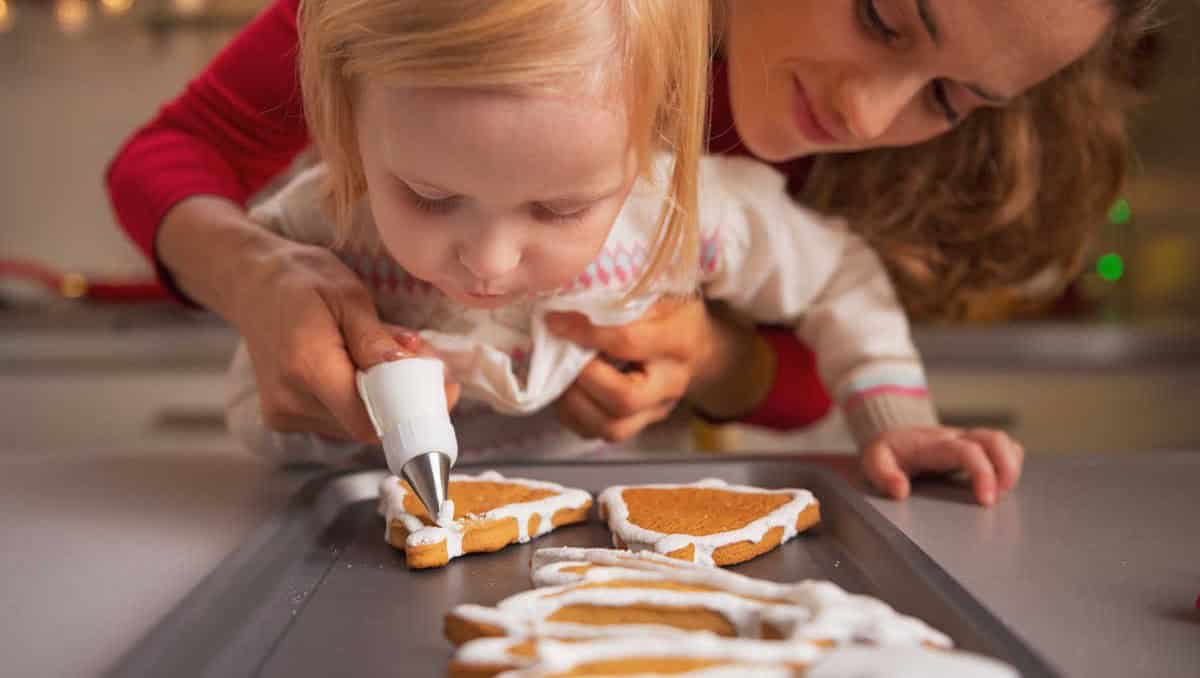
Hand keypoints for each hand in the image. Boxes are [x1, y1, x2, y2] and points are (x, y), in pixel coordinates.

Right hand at [158, 197, 457, 442]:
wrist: (250, 283)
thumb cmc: (302, 280)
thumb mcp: (348, 295)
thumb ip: (376, 340)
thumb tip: (408, 374)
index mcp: (307, 366)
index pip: (368, 421)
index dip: (410, 413)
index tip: (440, 389)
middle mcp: (290, 400)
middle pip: (367, 424)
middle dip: (403, 396)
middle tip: (419, 356)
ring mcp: (283, 413)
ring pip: (355, 424)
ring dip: (384, 396)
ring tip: (387, 352)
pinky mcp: (284, 417)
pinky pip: (338, 419)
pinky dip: (361, 398)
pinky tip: (361, 365)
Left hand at [547, 297, 723, 441]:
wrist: (699, 347)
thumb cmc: (673, 310)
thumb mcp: (658, 290)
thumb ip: (623, 293)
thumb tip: (570, 298)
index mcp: (679, 340)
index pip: (628, 341)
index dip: (586, 332)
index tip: (555, 320)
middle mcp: (671, 383)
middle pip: (624, 399)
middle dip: (583, 378)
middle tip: (562, 354)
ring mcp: (657, 411)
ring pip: (612, 427)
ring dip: (573, 403)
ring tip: (559, 374)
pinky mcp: (640, 426)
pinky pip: (599, 434)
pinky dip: (573, 415)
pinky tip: (567, 391)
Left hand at [861, 426, 1024, 505]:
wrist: (890, 435)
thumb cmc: (885, 451)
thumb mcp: (873, 461)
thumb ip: (883, 476)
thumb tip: (900, 492)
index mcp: (934, 444)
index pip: (969, 450)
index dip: (983, 473)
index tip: (985, 501)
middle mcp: (955, 438)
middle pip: (995, 439)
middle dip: (1007, 470)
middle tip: (997, 498)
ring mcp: (967, 440)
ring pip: (1003, 442)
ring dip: (1011, 468)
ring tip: (999, 495)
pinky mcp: (975, 447)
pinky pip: (1003, 448)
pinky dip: (1009, 464)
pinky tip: (999, 485)